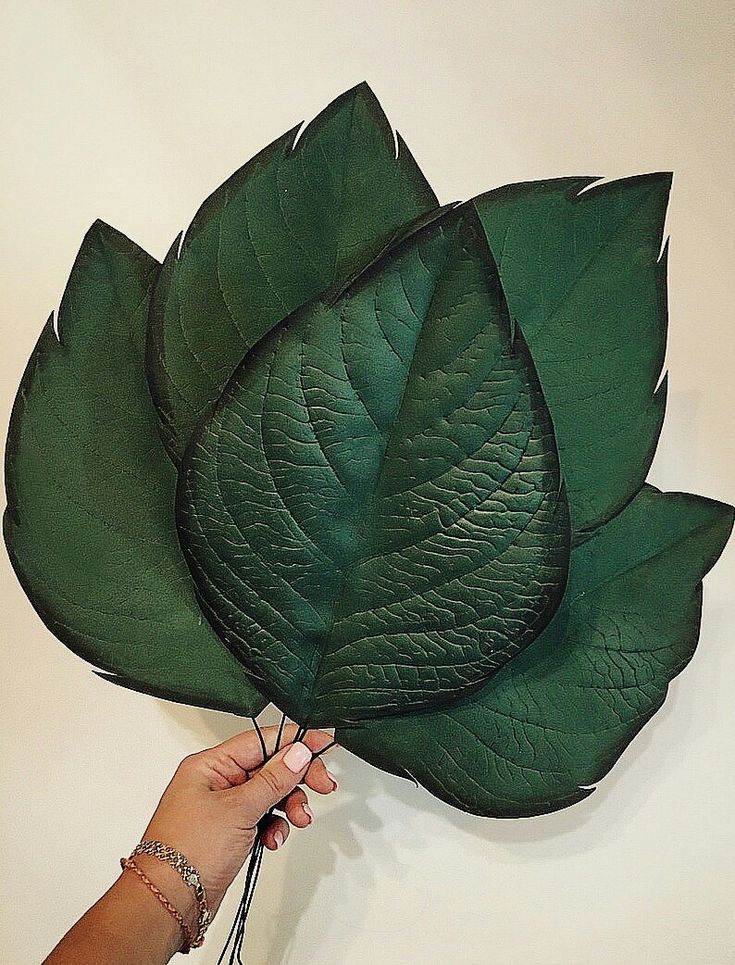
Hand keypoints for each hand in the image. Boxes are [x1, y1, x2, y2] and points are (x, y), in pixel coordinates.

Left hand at [137, 725, 336, 919]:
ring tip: (298, 820)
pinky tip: (273, 839)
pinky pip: (262, 818)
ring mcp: (223, 808)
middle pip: (269, 766)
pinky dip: (274, 827)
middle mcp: (216, 782)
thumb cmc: (186, 852)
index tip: (324, 745)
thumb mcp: (239, 809)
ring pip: (269, 794)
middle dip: (297, 778)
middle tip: (323, 786)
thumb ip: (273, 779)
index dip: (296, 741)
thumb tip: (298, 753)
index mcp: (211, 765)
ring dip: (288, 806)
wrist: (168, 902)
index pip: (262, 741)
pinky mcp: (229, 831)